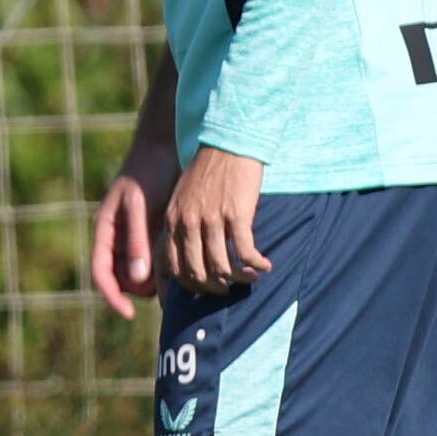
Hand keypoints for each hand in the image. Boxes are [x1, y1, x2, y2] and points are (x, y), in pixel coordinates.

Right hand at [88, 130, 180, 313]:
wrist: (167, 146)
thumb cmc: (148, 171)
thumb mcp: (140, 205)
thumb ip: (138, 241)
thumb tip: (139, 280)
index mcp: (106, 231)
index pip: (101, 273)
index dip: (112, 296)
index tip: (130, 313)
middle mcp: (119, 238)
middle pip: (124, 278)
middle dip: (141, 290)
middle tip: (170, 291)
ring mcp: (138, 235)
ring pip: (144, 272)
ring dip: (159, 280)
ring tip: (183, 279)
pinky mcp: (157, 231)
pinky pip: (161, 258)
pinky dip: (171, 266)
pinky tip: (190, 264)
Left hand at [163, 145, 269, 295]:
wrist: (228, 143)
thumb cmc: (209, 172)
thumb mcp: (183, 198)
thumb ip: (182, 224)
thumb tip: (190, 253)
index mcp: (172, 221)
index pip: (171, 266)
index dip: (186, 284)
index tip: (202, 292)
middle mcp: (187, 223)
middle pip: (195, 272)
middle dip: (213, 287)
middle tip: (228, 289)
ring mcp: (210, 219)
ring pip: (221, 266)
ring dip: (238, 278)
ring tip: (250, 278)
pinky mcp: (236, 214)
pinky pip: (245, 251)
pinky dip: (256, 264)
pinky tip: (266, 265)